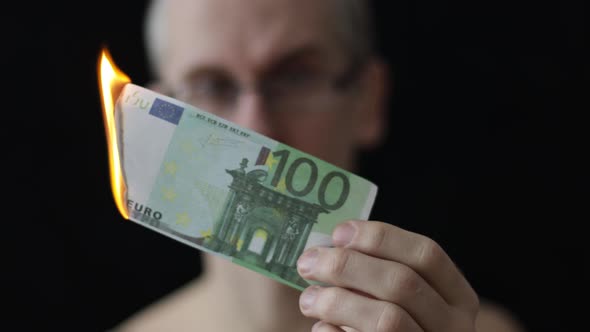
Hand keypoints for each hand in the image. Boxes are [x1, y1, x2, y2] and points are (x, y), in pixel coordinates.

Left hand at [297, 220, 479, 331]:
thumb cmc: (387, 323)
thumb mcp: (402, 297)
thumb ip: (379, 271)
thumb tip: (333, 244)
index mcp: (457, 297)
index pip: (427, 254)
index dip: (381, 237)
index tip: (338, 233)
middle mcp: (453, 327)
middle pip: (402, 283)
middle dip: (347, 266)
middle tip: (308, 262)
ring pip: (387, 319)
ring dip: (337, 302)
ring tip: (308, 299)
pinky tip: (321, 328)